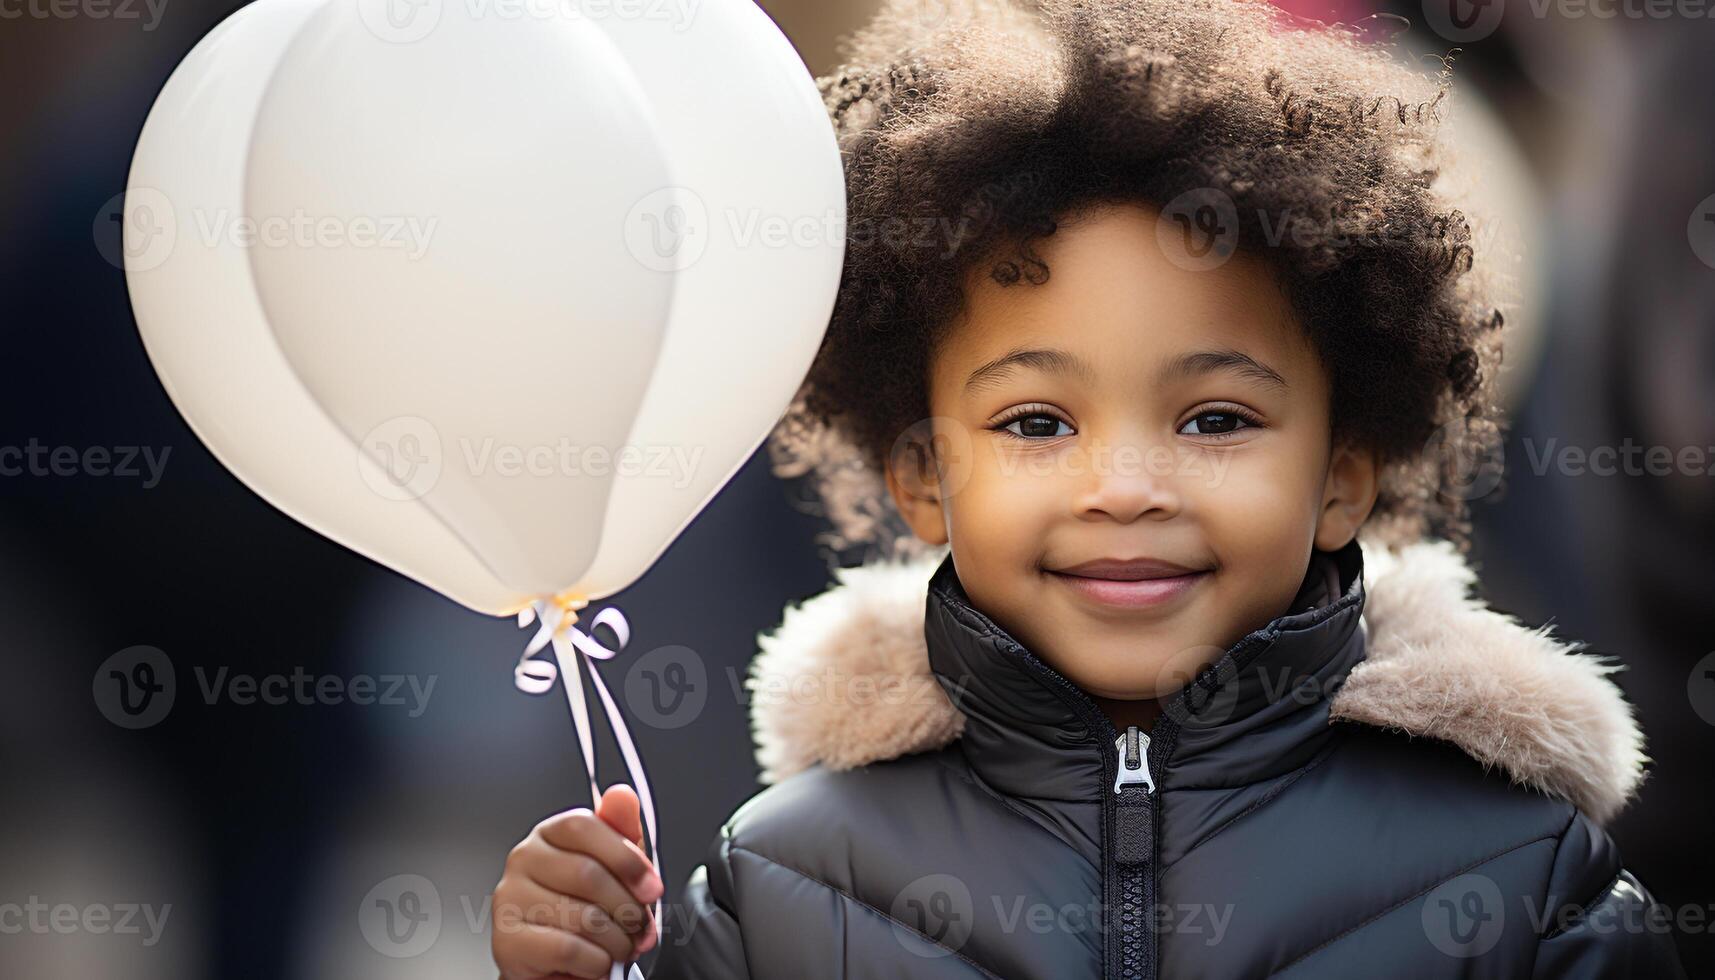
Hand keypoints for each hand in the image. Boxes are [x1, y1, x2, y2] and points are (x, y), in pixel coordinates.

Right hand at [492, 784, 662, 979]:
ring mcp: (509, 899)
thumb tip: (622, 795)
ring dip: (617, 940)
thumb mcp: (615, 869)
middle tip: (641, 927)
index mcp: (550, 834)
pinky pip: (569, 948)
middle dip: (628, 908)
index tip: (651, 887)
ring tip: (621, 947)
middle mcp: (523, 859)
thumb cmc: (588, 912)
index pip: (584, 825)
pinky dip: (597, 961)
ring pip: (583, 917)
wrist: (559, 966)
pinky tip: (598, 961)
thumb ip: (621, 832)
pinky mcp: (507, 941)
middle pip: (588, 873)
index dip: (625, 858)